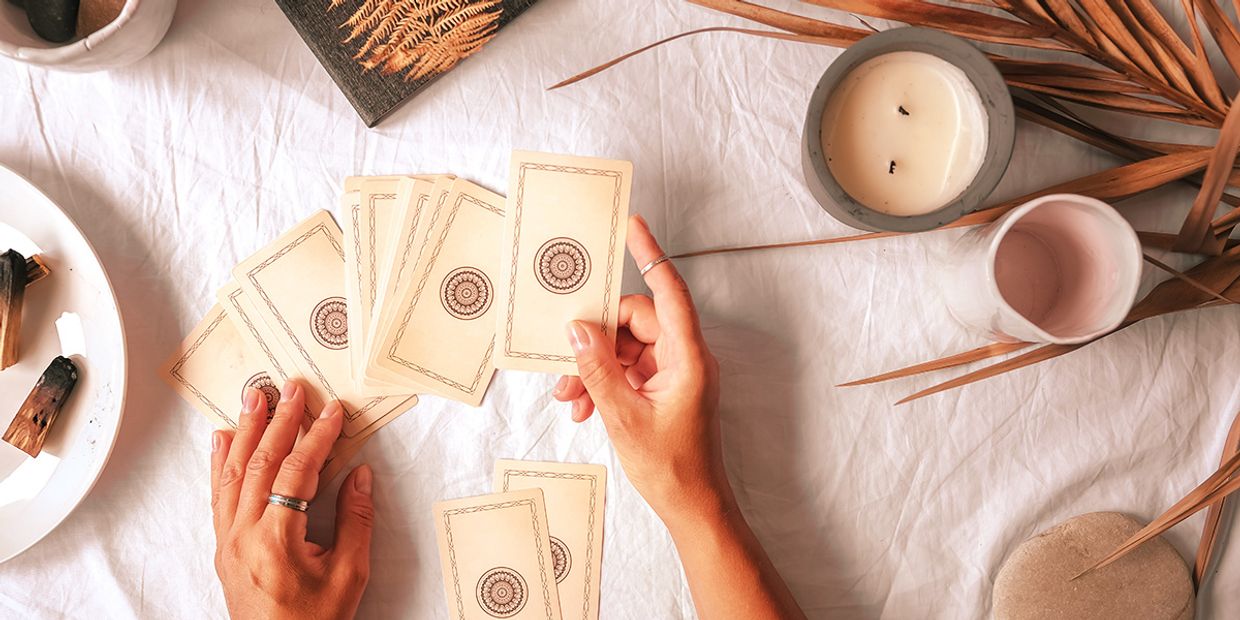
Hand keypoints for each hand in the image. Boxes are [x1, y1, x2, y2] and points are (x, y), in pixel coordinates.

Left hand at [211, 380, 373, 619]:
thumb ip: (355, 520)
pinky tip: (224, 439)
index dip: (317, 437)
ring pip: (233, 473)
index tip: (332, 411)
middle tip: (292, 388)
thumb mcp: (349, 574)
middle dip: (279, 421)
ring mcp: (228, 541)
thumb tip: (359, 473)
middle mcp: (244, 535)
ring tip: (255, 397)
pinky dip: (220, 463)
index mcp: (276, 540)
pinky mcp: (223, 547)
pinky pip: (218, 495)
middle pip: (260, 463)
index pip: (297, 472)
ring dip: (247, 430)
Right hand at [553, 215, 729, 524]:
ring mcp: (676, 372)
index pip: (669, 291)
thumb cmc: (673, 467)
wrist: (693, 507)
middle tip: (565, 366)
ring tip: (570, 397)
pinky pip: (629, 369)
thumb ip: (598, 370)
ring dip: (595, 367)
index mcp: (689, 357)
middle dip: (596, 340)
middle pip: (635, 321)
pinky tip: (583, 407)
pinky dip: (605, 382)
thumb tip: (577, 330)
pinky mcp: (665, 388)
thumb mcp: (623, 417)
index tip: (633, 225)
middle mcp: (686, 357)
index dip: (650, 255)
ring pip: (627, 347)